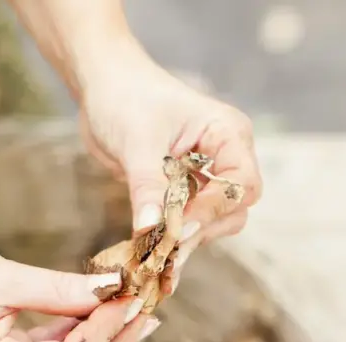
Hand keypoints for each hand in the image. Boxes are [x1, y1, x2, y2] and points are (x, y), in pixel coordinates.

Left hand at [80, 57, 262, 283]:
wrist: (103, 86)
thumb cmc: (126, 96)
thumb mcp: (137, 142)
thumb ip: (149, 186)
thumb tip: (151, 229)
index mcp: (228, 134)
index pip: (242, 183)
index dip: (216, 208)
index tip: (180, 224)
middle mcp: (225, 156)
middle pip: (234, 208)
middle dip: (203, 227)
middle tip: (167, 246)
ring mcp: (207, 175)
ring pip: (214, 220)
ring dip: (188, 236)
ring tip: (157, 252)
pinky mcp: (186, 190)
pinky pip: (189, 220)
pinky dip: (174, 235)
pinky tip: (153, 249)